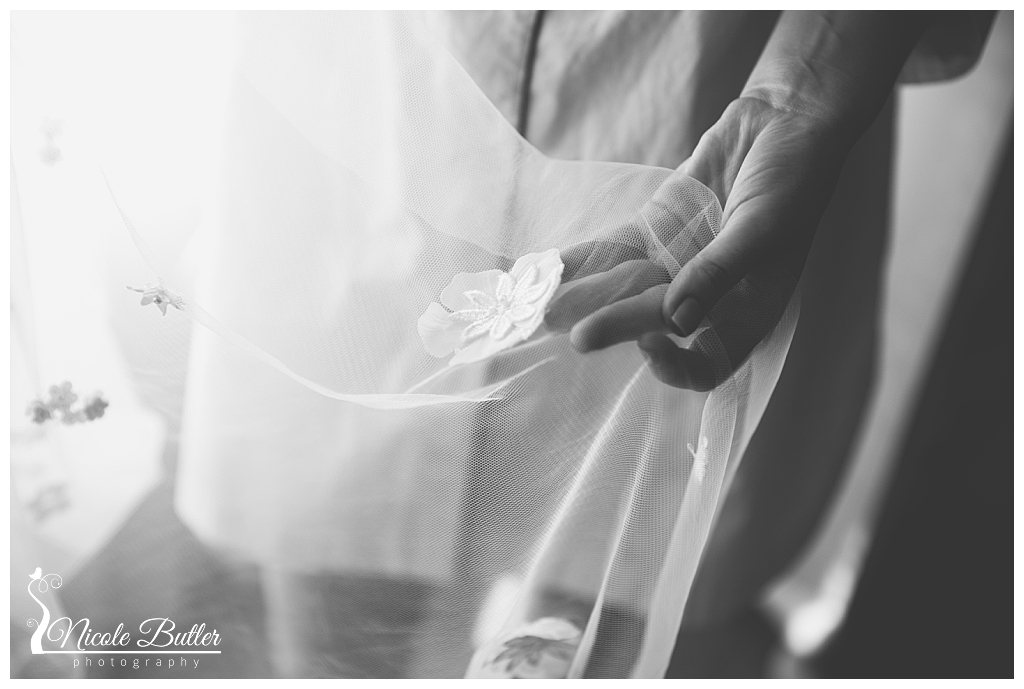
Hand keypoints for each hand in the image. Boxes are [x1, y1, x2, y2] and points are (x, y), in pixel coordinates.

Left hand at [546, 95, 851, 390]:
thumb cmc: (793, 178)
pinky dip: (584, 261)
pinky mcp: (656, 232)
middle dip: (616, 328)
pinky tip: (549, 269)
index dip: (676, 364)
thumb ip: (718, 273)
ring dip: (587, 300)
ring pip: (626, 291)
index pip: (707, 362)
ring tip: (543, 310)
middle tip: (577, 334)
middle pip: (654, 325)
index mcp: (747, 310)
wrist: (784, 117)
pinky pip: (615, 252)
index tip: (649, 343)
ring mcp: (678, 264)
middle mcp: (708, 297)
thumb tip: (676, 321)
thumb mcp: (762, 228)